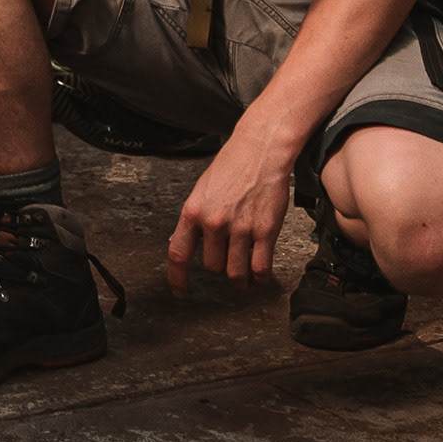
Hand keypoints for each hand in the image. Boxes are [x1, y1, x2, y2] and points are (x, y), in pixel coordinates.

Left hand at [167, 112, 304, 295]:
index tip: (180, 291)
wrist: (260, 150)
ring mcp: (240, 228)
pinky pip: (260, 267)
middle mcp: (214, 222)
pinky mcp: (265, 231)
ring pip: (235, 272)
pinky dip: (259, 278)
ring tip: (242, 280)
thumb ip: (193, 220)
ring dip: (239, 280)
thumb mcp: (201, 191)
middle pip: (212, 267)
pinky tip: (259, 277)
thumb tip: (181, 244)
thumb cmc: (232, 166)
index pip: (178, 254)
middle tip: (227, 263)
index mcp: (193, 212)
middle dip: (219, 268)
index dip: (177, 278)